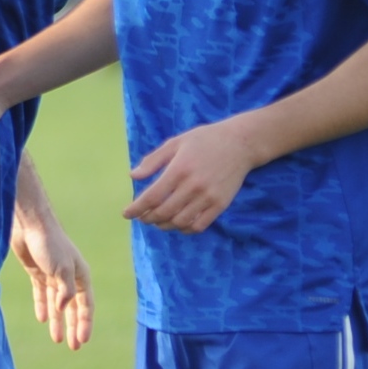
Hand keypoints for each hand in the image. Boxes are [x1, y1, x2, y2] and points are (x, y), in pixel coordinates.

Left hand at [9, 199, 92, 349]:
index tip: (82, 341)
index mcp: (80, 276)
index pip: (85, 305)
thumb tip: (63, 308)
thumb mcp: (61, 267)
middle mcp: (69, 277)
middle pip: (72, 308)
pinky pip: (42, 294)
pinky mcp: (37, 272)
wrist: (30, 224)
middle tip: (73, 347)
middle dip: (73, 326)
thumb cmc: (50, 243)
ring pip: (57, 304)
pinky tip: (43, 318)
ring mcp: (53, 275)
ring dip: (57, 321)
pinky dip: (43, 306)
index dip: (84, 323)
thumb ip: (64, 289)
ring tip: (56, 339)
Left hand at [124, 119, 256, 233]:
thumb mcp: (175, 143)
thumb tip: (133, 175)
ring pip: (180, 221)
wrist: (241, 143)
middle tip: (142, 217)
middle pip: (164, 212)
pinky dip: (185, 229)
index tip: (126, 214)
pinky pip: (199, 225)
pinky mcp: (221, 204)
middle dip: (148, 218)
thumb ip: (153, 160)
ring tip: (157, 221)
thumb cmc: (205, 140)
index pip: (152, 197)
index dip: (136, 208)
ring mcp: (208, 197)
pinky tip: (178, 224)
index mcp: (179, 170)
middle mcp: (193, 186)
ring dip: (164, 225)